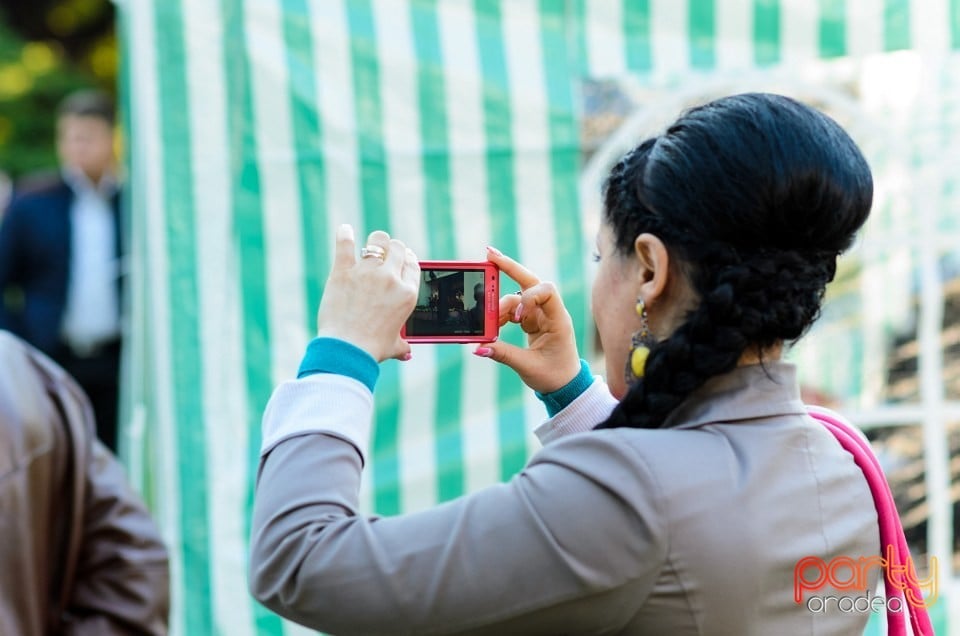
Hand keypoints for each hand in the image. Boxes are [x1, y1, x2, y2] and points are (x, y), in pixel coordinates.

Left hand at [316, 225, 419, 361]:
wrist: (348, 349)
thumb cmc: (372, 349)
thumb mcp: (394, 345)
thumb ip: (402, 344)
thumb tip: (406, 353)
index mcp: (407, 294)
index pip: (413, 264)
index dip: (408, 259)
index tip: (402, 259)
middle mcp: (390, 278)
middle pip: (397, 248)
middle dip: (393, 249)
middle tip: (385, 254)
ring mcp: (367, 272)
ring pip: (377, 241)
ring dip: (375, 242)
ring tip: (369, 246)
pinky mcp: (343, 272)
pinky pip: (346, 245)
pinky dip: (345, 235)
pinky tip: (345, 230)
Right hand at [476, 247, 581, 393]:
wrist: (565, 385)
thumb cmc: (554, 375)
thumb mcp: (527, 366)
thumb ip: (502, 354)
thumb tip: (478, 347)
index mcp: (558, 320)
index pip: (547, 291)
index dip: (528, 298)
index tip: (514, 318)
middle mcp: (550, 312)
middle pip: (530, 281)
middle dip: (509, 267)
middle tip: (489, 254)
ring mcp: (540, 314)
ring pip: (517, 296)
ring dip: (500, 305)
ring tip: (488, 321)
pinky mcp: (531, 320)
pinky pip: (514, 309)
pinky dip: (501, 313)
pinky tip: (493, 323)